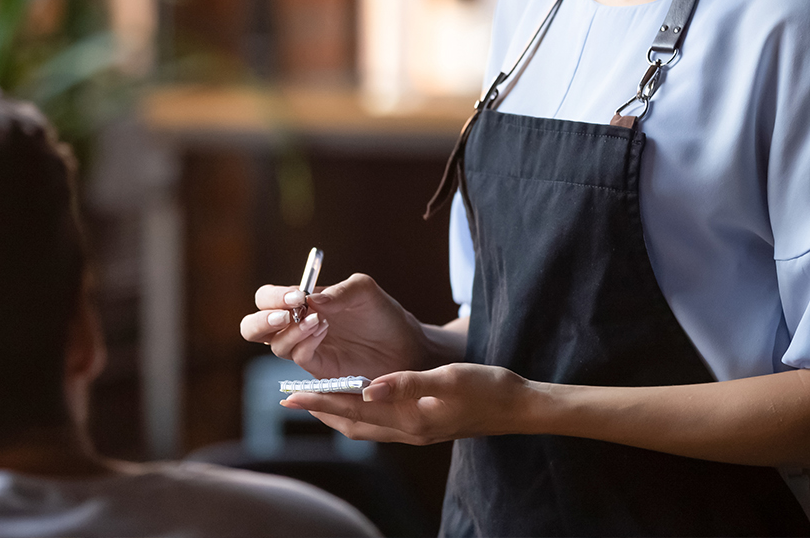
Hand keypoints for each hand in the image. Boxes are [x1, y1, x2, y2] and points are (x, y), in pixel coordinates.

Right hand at [238, 273, 431, 378]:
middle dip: (261, 321)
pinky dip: (305, 345)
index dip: (273, 297)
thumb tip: (309, 299)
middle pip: (254, 327)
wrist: (408, 348)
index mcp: (302, 303)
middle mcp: (297, 326)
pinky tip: (324, 332)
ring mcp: (306, 349)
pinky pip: (298, 359)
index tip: (296, 296)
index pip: (266, 298)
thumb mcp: (365, 291)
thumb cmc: (384, 315)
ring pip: (274, 345)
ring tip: (320, 322)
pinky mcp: (319, 370)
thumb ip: (339, 290)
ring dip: (291, 332)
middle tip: (285, 315)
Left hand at [279, 362, 534, 444]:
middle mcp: (409, 430)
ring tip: (315, 396)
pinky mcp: (424, 424)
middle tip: (291, 397)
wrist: (519, 407)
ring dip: (339, 411)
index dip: (321, 402)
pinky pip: (381, 421)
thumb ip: (407, 384)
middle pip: (353, 424)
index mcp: (411, 420)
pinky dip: (361, 409)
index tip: (291, 395)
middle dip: (321, 410)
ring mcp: (417, 430)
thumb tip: (367, 387)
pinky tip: (358, 394)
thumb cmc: (488, 388)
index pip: (354, 411)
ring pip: (366, 425)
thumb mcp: (449, 379)